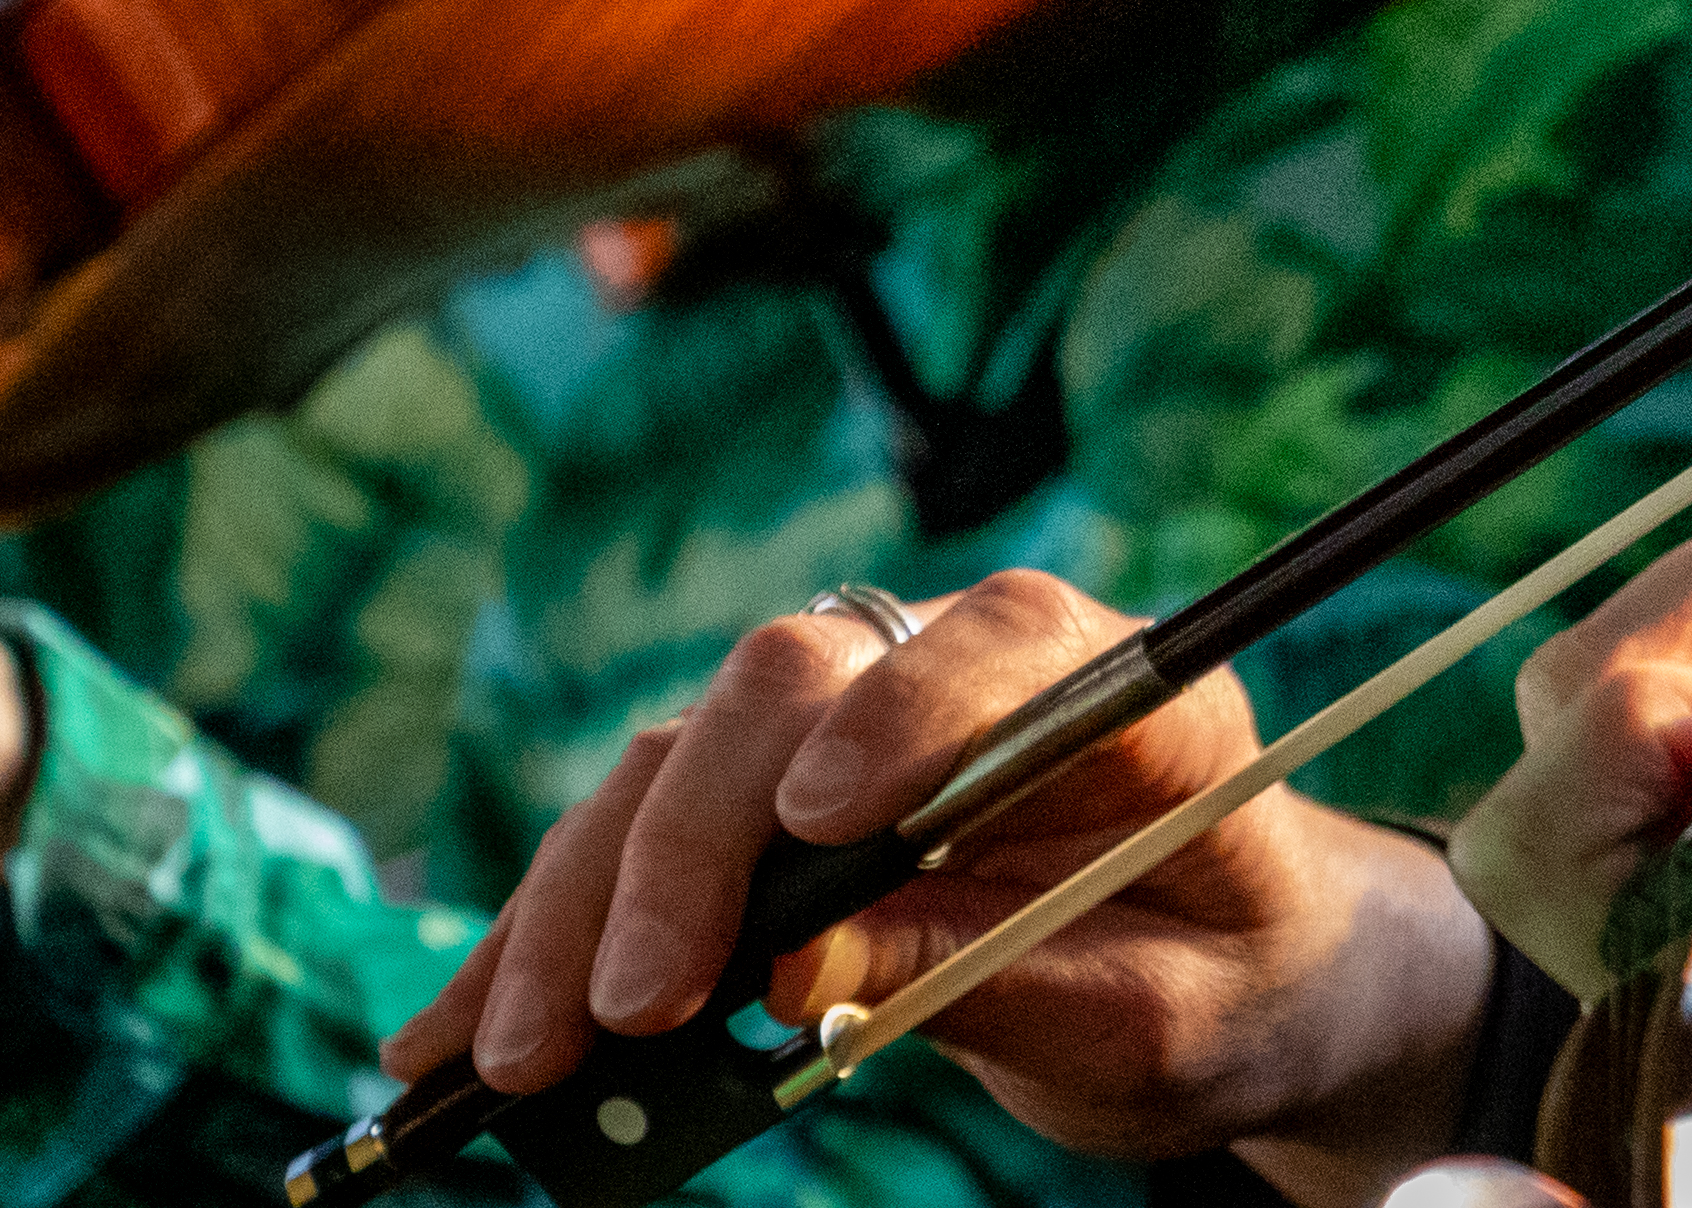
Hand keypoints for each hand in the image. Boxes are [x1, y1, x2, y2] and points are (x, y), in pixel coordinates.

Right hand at [387, 572, 1488, 1196]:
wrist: (1236, 978)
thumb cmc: (1221, 977)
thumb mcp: (1151, 1011)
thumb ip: (992, 972)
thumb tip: (800, 963)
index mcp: (1117, 691)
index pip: (1000, 637)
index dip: (903, 712)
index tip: (824, 821)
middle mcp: (966, 674)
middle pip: (788, 684)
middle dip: (694, 842)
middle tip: (641, 1005)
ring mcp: (851, 727)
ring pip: (679, 761)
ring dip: (584, 904)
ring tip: (520, 1055)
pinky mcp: (767, 803)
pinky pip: (635, 842)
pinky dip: (541, 936)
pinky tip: (454, 1034)